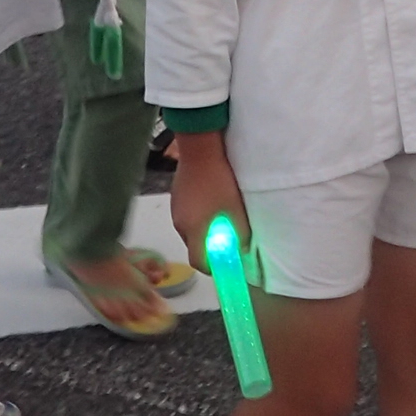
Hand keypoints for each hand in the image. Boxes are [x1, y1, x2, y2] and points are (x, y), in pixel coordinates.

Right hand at [169, 131, 248, 260]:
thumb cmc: (221, 182)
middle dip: (209, 247)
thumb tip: (240, 250)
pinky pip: (187, 214)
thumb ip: (239, 235)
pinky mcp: (175, 195)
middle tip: (227, 237)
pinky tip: (211, 200)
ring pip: (190, 229)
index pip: (199, 262)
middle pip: (194, 246)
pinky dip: (198, 214)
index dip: (213, 267)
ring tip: (220, 216)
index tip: (226, 262)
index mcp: (194, 231)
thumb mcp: (237, 211)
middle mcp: (180, 224)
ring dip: (203, 229)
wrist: (200, 148)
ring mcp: (175, 209)